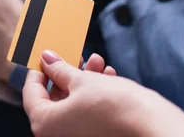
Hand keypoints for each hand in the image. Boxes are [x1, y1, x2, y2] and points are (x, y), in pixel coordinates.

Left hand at [23, 51, 183, 136]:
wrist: (152, 128)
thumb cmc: (115, 106)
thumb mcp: (82, 80)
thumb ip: (60, 70)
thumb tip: (47, 59)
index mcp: (44, 125)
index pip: (31, 93)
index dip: (38, 70)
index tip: (45, 56)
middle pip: (53, 100)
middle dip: (67, 74)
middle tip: (75, 55)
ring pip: (73, 105)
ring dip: (84, 81)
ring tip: (99, 62)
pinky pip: (87, 116)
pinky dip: (94, 96)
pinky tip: (109, 77)